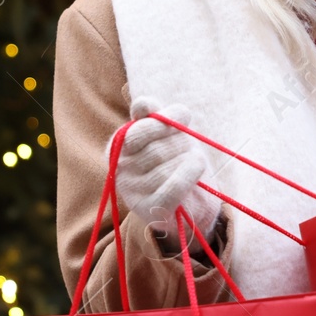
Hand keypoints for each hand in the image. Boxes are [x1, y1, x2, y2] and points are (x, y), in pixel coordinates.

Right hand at [114, 97, 222, 239]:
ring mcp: (132, 193)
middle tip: (188, 143)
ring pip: (167, 167)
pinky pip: (172, 187)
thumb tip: (144, 104)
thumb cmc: (174, 158)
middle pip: (156, 148)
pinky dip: (189, 173)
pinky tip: (198, 165)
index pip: (137, 130)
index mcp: (117, 147)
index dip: (164, 120)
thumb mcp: (165, 132)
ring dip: (188, 158)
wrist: (189, 198)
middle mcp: (120, 171)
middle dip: (180, 141)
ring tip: (192, 160)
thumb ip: (154, 114)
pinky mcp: (150, 211)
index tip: (184, 115)